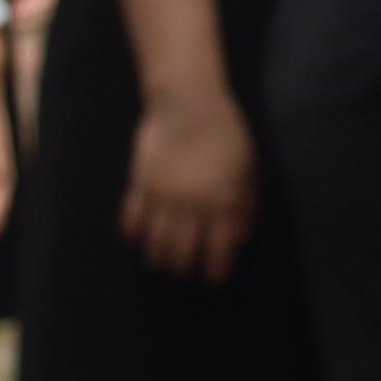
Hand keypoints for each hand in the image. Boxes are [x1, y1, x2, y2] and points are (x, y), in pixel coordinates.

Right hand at [123, 80, 259, 282]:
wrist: (189, 102)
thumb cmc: (227, 132)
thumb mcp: (248, 166)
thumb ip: (246, 202)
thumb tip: (241, 235)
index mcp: (222, 200)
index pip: (217, 248)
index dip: (215, 268)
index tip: (213, 279)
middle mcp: (192, 204)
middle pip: (181, 251)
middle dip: (183, 267)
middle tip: (184, 270)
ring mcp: (163, 195)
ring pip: (155, 241)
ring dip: (157, 257)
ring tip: (161, 262)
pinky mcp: (141, 183)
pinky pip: (132, 218)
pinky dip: (132, 233)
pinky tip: (136, 240)